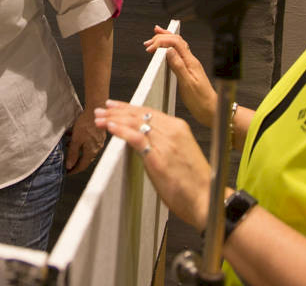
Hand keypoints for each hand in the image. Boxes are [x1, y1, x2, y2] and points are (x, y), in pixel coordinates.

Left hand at [66, 106, 106, 173]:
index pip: (82, 166)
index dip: (74, 170)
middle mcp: (96, 148)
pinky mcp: (98, 134)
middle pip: (85, 158)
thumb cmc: (86, 124)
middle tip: (68, 163)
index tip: (68, 173)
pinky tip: (75, 137)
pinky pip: (88, 142)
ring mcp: (98, 141)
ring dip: (77, 150)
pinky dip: (81, 143)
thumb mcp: (76, 139)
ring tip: (68, 147)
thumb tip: (70, 166)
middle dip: (76, 161)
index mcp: (91, 151)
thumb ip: (73, 153)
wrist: (96, 109)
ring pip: (86, 149)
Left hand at [95, 100, 212, 230]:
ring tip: (99, 119)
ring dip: (113, 119)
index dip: (128, 108)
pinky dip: (120, 130)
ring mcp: (166, 143)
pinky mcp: (158, 157)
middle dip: (117, 111)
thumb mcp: (179, 155)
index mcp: (179, 128)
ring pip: (135, 123)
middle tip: (101, 110)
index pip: (149, 112)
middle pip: (139, 114)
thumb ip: (163, 145)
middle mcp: (173, 131)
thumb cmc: (194, 183)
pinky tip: (109, 128)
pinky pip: (135, 137)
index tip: (114, 106)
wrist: (206, 199)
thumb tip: (143, 142)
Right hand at [144, 25, 217, 125]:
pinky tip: (166, 50)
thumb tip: (168, 50)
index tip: (150, 48)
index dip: (161, 42)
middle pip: (176, 41)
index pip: (175, 43)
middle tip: (149, 41)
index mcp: (191, 62)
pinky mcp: (188, 71)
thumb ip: (178, 66)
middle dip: (162, 37)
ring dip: (166, 40)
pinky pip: (178, 54)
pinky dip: (170, 49)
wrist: (211, 110)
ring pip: (177, 46)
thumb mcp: (187, 84)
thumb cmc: (201, 101)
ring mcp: (190, 65)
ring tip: (156, 35)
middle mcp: (191, 61)